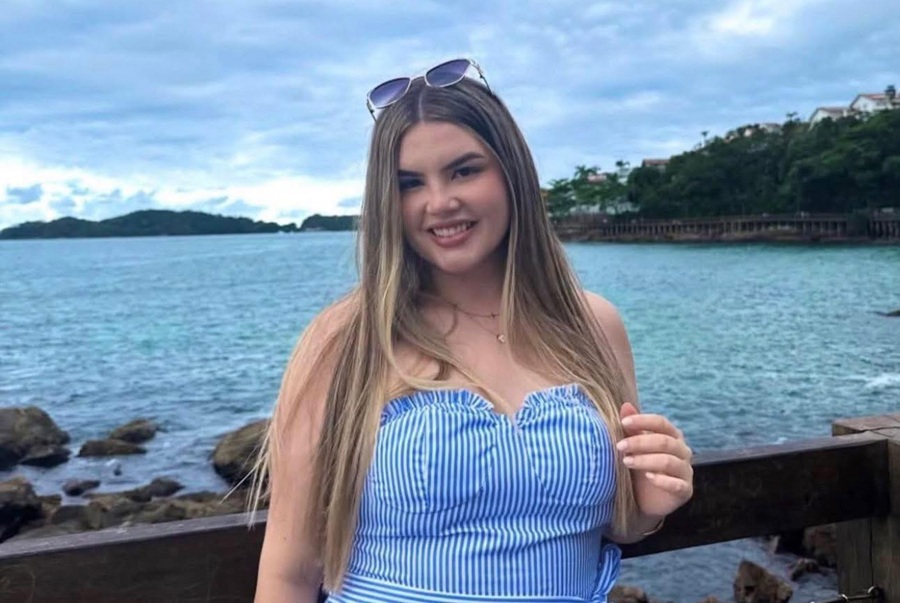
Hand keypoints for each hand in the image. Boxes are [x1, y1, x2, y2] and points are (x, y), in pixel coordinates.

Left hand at [617, 402, 693, 518]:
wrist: (646, 500)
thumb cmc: (641, 468)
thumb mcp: (634, 448)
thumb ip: (632, 428)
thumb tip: (625, 406)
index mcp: (672, 436)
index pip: (661, 423)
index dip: (643, 420)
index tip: (624, 422)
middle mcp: (682, 451)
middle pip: (664, 441)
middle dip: (640, 442)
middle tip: (619, 446)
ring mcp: (685, 471)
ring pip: (669, 461)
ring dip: (646, 460)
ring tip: (626, 461)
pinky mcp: (685, 490)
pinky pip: (677, 484)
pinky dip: (662, 480)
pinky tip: (648, 477)